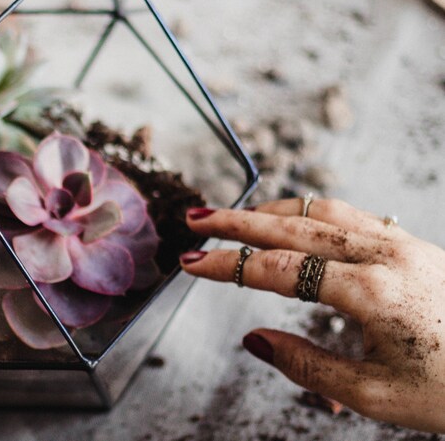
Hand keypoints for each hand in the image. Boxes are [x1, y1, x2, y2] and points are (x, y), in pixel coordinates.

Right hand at [180, 199, 444, 432]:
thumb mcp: (375, 395)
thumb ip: (305, 365)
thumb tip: (252, 339)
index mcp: (373, 293)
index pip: (280, 268)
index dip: (229, 265)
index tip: (192, 262)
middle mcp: (385, 254)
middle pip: (293, 225)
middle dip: (238, 221)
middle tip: (197, 219)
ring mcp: (402, 242)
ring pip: (322, 210)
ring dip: (272, 211)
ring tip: (235, 217)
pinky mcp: (412, 243)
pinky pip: (349, 214)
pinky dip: (308, 213)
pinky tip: (292, 221)